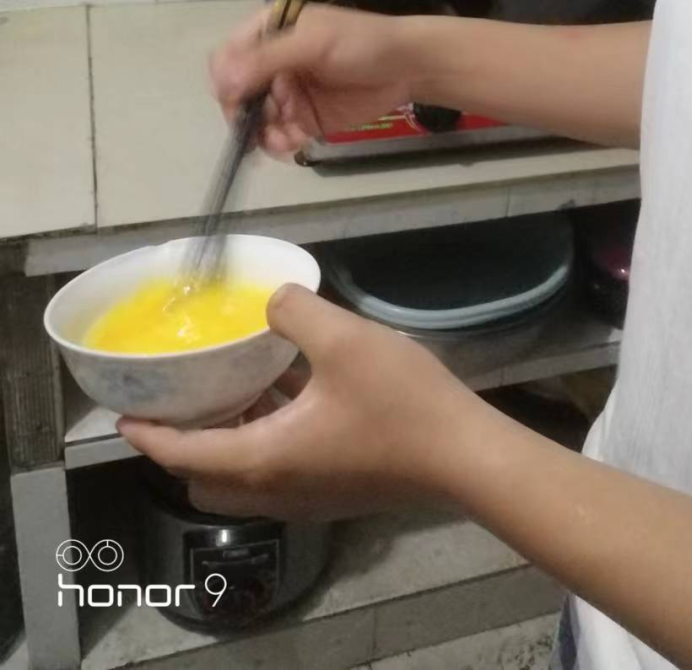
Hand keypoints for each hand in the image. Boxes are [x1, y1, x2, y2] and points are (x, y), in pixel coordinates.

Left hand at [117, 285, 488, 519]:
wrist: (464, 456)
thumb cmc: (399, 403)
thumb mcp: (343, 339)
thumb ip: (295, 311)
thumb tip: (272, 299)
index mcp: (262, 458)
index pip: (182, 455)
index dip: (148, 434)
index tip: (124, 412)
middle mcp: (275, 488)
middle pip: (206, 480)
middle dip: (183, 446)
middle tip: (185, 398)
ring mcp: (307, 495)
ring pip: (243, 479)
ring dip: (228, 440)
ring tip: (233, 385)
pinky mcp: (335, 490)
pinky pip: (276, 472)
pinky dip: (263, 440)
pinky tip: (290, 392)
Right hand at [210, 4, 418, 155]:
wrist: (408, 66)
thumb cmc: (362, 42)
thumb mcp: (314, 42)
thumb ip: (268, 59)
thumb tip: (225, 82)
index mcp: (270, 32)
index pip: (229, 55)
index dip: (226, 78)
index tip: (234, 97)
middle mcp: (272, 63)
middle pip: (236, 92)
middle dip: (242, 110)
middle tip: (252, 126)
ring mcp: (287, 92)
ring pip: (255, 118)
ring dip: (260, 132)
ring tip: (279, 139)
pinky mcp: (303, 118)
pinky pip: (277, 135)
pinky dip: (278, 143)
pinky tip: (291, 144)